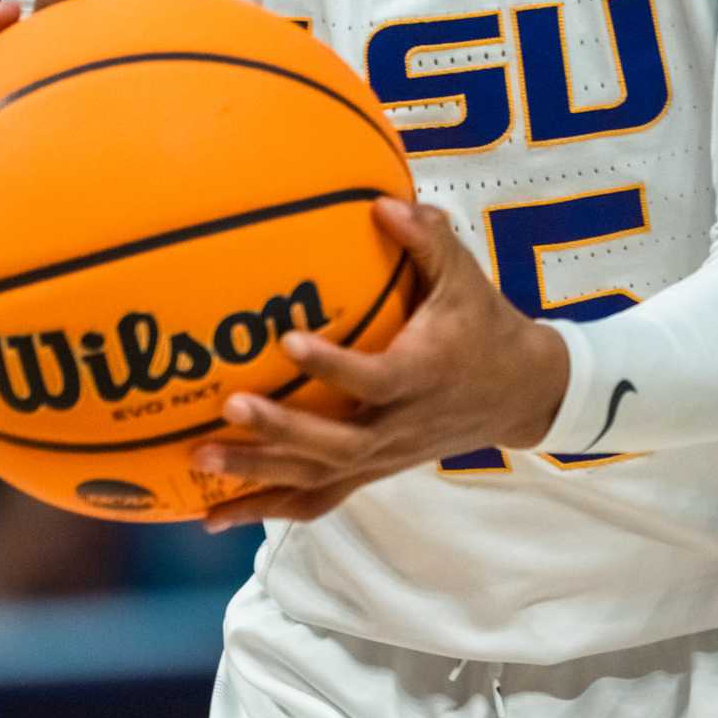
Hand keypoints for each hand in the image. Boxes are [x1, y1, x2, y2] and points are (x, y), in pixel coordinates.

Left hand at [194, 197, 570, 530]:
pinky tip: (213, 515)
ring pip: (318, 479)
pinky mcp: (370, 473)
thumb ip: (426, 239)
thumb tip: (379, 201)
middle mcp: (399, 427)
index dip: (334, 366)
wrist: (518, 393)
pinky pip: (315, 500)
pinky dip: (266, 508)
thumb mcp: (465, 278)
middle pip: (337, 444)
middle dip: (282, 432)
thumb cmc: (482, 327)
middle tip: (229, 409)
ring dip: (258, 477)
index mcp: (423, 377)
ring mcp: (382, 458)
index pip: (376, 378)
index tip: (289, 341)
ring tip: (199, 464)